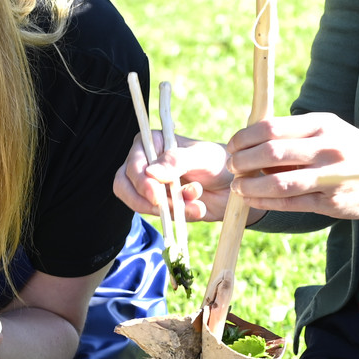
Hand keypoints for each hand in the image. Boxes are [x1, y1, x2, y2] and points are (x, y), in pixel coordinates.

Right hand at [114, 134, 234, 222]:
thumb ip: (177, 161)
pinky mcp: (161, 205)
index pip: (131, 164)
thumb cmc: (218, 162)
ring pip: (139, 204)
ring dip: (167, 208)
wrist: (234, 185)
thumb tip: (150, 173)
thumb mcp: (201, 156)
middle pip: (124, 186)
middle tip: (164, 206)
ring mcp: (151, 186)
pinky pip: (158, 215)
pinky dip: (177, 215)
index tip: (156, 195)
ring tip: (194, 205)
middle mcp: (146, 164)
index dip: (139, 182)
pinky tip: (197, 208)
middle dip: (144, 200)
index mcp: (152, 143)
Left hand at [222, 114, 358, 220]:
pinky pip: (289, 203)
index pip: (271, 127)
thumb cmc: (351, 152)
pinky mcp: (331, 203)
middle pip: (270, 153)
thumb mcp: (330, 131)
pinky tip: (252, 200)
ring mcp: (330, 177)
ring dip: (249, 186)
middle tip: (232, 167)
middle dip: (242, 161)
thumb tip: (251, 139)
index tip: (233, 145)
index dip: (244, 137)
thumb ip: (295, 133)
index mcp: (323, 125)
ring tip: (238, 187)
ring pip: (278, 183)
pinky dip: (264, 202)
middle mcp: (327, 149)